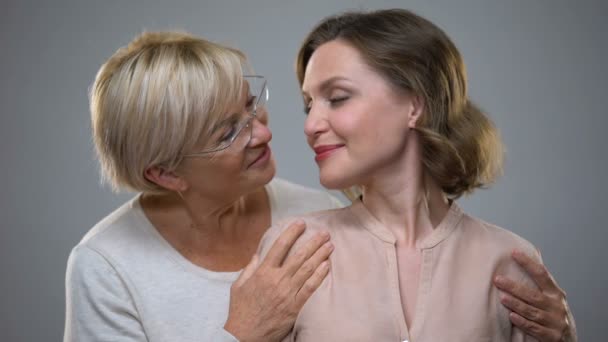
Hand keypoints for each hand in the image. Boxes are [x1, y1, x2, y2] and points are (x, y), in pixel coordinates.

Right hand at [224, 220, 332, 341]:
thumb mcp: (238, 286)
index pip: (279, 246)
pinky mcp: (294, 306)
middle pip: (299, 256)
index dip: (291, 233)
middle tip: (324, 232)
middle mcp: (277, 280)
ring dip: (320, 255)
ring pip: (307, 269)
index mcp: (262, 272)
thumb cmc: (240, 310)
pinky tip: (327, 266)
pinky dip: (319, 276)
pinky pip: (310, 288)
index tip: (300, 223)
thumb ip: (249, 268)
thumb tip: (258, 253)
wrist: (245, 335)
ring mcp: (287, 293)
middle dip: (313, 242)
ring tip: (330, 245)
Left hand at [494, 249, 575, 341]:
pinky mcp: (552, 336)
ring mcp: (555, 322)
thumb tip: (534, 252)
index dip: (528, 263)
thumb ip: (542, 280)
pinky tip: (512, 316)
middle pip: (533, 295)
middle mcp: (556, 306)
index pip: (542, 274)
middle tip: (497, 279)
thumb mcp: (552, 296)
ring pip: (532, 312)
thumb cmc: (554, 313)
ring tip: (502, 297)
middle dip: (514, 287)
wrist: (569, 340)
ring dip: (516, 304)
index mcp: (556, 293)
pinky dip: (523, 322)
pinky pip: (535, 328)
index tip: (514, 253)